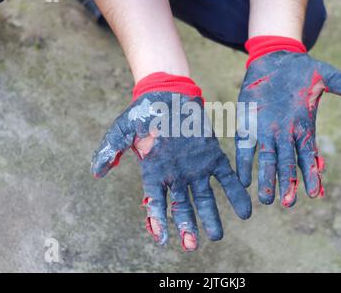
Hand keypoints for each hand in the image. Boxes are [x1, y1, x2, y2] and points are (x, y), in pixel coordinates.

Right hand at [92, 73, 251, 250]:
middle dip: (186, 225)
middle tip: (191, 245)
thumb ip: (110, 149)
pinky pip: (226, 177)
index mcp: (155, 173)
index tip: (161, 238)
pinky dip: (235, 192)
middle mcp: (176, 176)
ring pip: (204, 198)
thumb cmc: (143, 113)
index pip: (156, 201)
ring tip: (216, 235)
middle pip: (182, 206)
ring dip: (210, 216)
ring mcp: (196, 168)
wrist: (167, 95)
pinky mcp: (213, 156)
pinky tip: (244, 208)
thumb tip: (96, 172)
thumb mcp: (123, 130)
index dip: (157, 219)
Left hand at [236, 36, 340, 206]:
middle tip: (287, 203)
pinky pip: (245, 147)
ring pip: (267, 159)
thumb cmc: (301, 70)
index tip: (315, 193)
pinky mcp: (247, 124)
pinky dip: (244, 163)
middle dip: (288, 183)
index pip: (309, 156)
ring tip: (265, 198)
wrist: (273, 59)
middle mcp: (285, 135)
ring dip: (266, 179)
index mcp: (304, 128)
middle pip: (287, 163)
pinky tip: (243, 181)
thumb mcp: (325, 75)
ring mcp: (265, 132)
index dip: (312, 174)